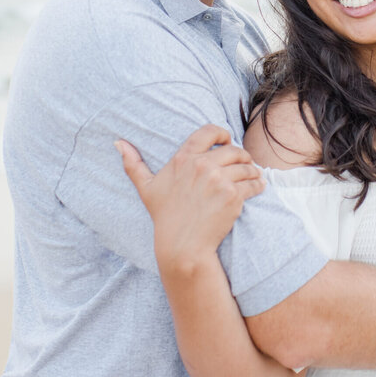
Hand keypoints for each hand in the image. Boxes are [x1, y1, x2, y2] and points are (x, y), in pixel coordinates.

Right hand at [115, 125, 264, 276]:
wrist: (182, 244)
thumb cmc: (165, 216)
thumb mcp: (146, 188)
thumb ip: (132, 164)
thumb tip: (118, 143)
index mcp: (184, 158)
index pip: (210, 132)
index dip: (222, 133)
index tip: (227, 140)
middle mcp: (202, 166)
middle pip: (233, 150)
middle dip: (242, 155)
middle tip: (244, 162)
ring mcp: (219, 180)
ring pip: (246, 166)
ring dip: (252, 170)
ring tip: (253, 175)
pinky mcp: (233, 196)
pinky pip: (252, 183)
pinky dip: (258, 184)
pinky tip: (258, 186)